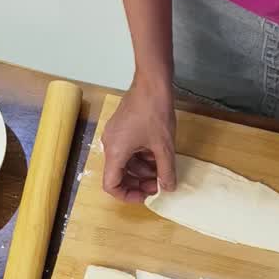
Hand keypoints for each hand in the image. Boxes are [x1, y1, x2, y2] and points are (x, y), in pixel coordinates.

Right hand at [101, 76, 176, 201]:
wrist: (152, 83)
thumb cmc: (155, 113)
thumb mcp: (164, 147)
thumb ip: (165, 171)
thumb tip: (167, 188)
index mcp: (115, 151)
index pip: (111, 184)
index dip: (127, 195)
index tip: (145, 195)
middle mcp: (110, 144)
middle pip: (119, 174)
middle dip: (138, 182)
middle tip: (158, 185)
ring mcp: (115, 135)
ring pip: (125, 162)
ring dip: (142, 170)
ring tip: (162, 170)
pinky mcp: (122, 128)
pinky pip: (128, 150)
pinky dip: (141, 157)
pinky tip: (157, 155)